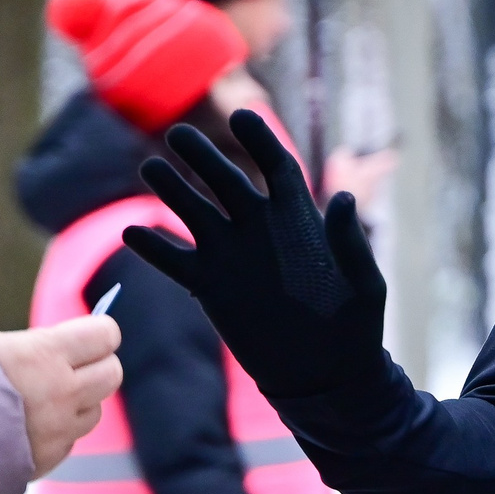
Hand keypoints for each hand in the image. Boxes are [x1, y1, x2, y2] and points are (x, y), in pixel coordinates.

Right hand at [0, 316, 122, 477]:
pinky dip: (54, 435)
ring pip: (92, 413)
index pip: (105, 334)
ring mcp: (55, 433)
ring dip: (75, 405)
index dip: (96, 335)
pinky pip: (67, 443)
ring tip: (36, 402)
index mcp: (43, 355)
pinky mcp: (44, 463)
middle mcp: (59, 395)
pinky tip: (19, 431)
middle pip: (112, 375)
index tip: (81, 337)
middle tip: (68, 367)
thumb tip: (58, 346)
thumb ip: (27, 347)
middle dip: (95, 368)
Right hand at [123, 108, 388, 400]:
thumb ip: (350, 243)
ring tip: (150, 167)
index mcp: (298, 220)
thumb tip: (343, 200)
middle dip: (202, 156)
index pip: (277, 166)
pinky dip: (153, 247)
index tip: (241, 117)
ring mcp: (231, 256)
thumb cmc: (355, 329)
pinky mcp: (209, 286)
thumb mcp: (364, 286)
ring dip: (172, 190)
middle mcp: (260, 229)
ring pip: (194, 211)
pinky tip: (131, 232)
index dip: (259, 140)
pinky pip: (175, 260)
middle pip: (226, 180)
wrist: (325, 376)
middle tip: (178, 134)